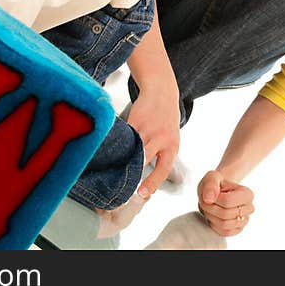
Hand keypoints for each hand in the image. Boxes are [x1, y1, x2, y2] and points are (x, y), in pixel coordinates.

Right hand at [126, 75, 180, 199]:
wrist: (161, 92)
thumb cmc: (165, 119)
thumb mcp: (169, 138)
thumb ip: (160, 155)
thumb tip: (144, 177)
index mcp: (172, 146)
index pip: (163, 169)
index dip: (152, 182)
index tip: (143, 193)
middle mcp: (161, 138)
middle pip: (144, 159)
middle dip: (133, 172)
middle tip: (123, 185)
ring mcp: (147, 129)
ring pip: (133, 149)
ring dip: (124, 159)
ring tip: (114, 169)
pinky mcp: (135, 120)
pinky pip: (125, 137)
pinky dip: (119, 144)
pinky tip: (113, 150)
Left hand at [197, 170, 254, 236]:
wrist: (218, 193)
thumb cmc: (216, 184)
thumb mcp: (212, 177)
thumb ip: (210, 184)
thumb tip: (209, 198)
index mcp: (248, 194)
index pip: (227, 201)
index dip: (214, 199)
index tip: (210, 195)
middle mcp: (249, 208)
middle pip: (225, 214)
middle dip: (210, 208)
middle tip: (206, 202)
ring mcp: (245, 220)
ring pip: (224, 225)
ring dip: (211, 217)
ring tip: (209, 208)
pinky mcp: (238, 230)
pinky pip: (224, 232)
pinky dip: (215, 225)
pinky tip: (214, 216)